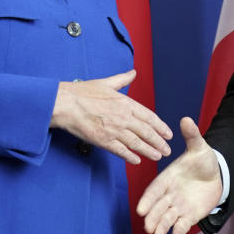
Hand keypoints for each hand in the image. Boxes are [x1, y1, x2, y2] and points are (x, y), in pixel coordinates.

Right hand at [51, 69, 171, 164]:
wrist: (65, 104)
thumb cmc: (82, 92)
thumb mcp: (106, 83)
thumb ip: (122, 79)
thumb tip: (133, 73)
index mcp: (125, 103)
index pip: (149, 117)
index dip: (160, 126)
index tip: (168, 134)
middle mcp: (123, 117)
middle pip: (146, 132)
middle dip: (159, 142)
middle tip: (167, 149)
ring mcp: (114, 130)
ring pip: (137, 143)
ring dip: (149, 151)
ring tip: (158, 156)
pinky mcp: (103, 140)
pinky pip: (121, 150)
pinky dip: (130, 156)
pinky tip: (137, 161)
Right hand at [136, 117, 223, 233]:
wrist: (217, 176)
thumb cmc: (203, 161)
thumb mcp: (199, 147)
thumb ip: (192, 136)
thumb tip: (186, 119)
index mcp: (168, 178)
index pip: (155, 189)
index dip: (148, 199)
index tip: (141, 209)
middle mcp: (170, 194)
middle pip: (158, 207)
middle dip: (153, 216)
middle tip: (148, 226)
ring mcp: (178, 206)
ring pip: (167, 218)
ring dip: (162, 226)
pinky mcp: (188, 216)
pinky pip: (181, 225)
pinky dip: (178, 231)